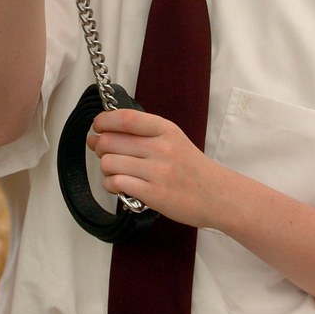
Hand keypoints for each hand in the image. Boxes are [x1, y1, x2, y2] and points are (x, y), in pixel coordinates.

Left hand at [87, 108, 223, 228]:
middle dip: (99, 146)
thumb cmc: (190, 166)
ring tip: (114, 171)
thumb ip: (142, 133)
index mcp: (165, 129)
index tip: (97, 125)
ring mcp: (158, 172)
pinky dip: (111, 184)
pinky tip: (118, 184)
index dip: (104, 120)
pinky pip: (117, 184)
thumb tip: (103, 131)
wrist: (217, 194)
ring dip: (105, 168)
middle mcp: (161, 148)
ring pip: (109, 163)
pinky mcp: (154, 195)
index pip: (126, 118)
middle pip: (111, 141)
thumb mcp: (172, 138)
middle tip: (101, 151)